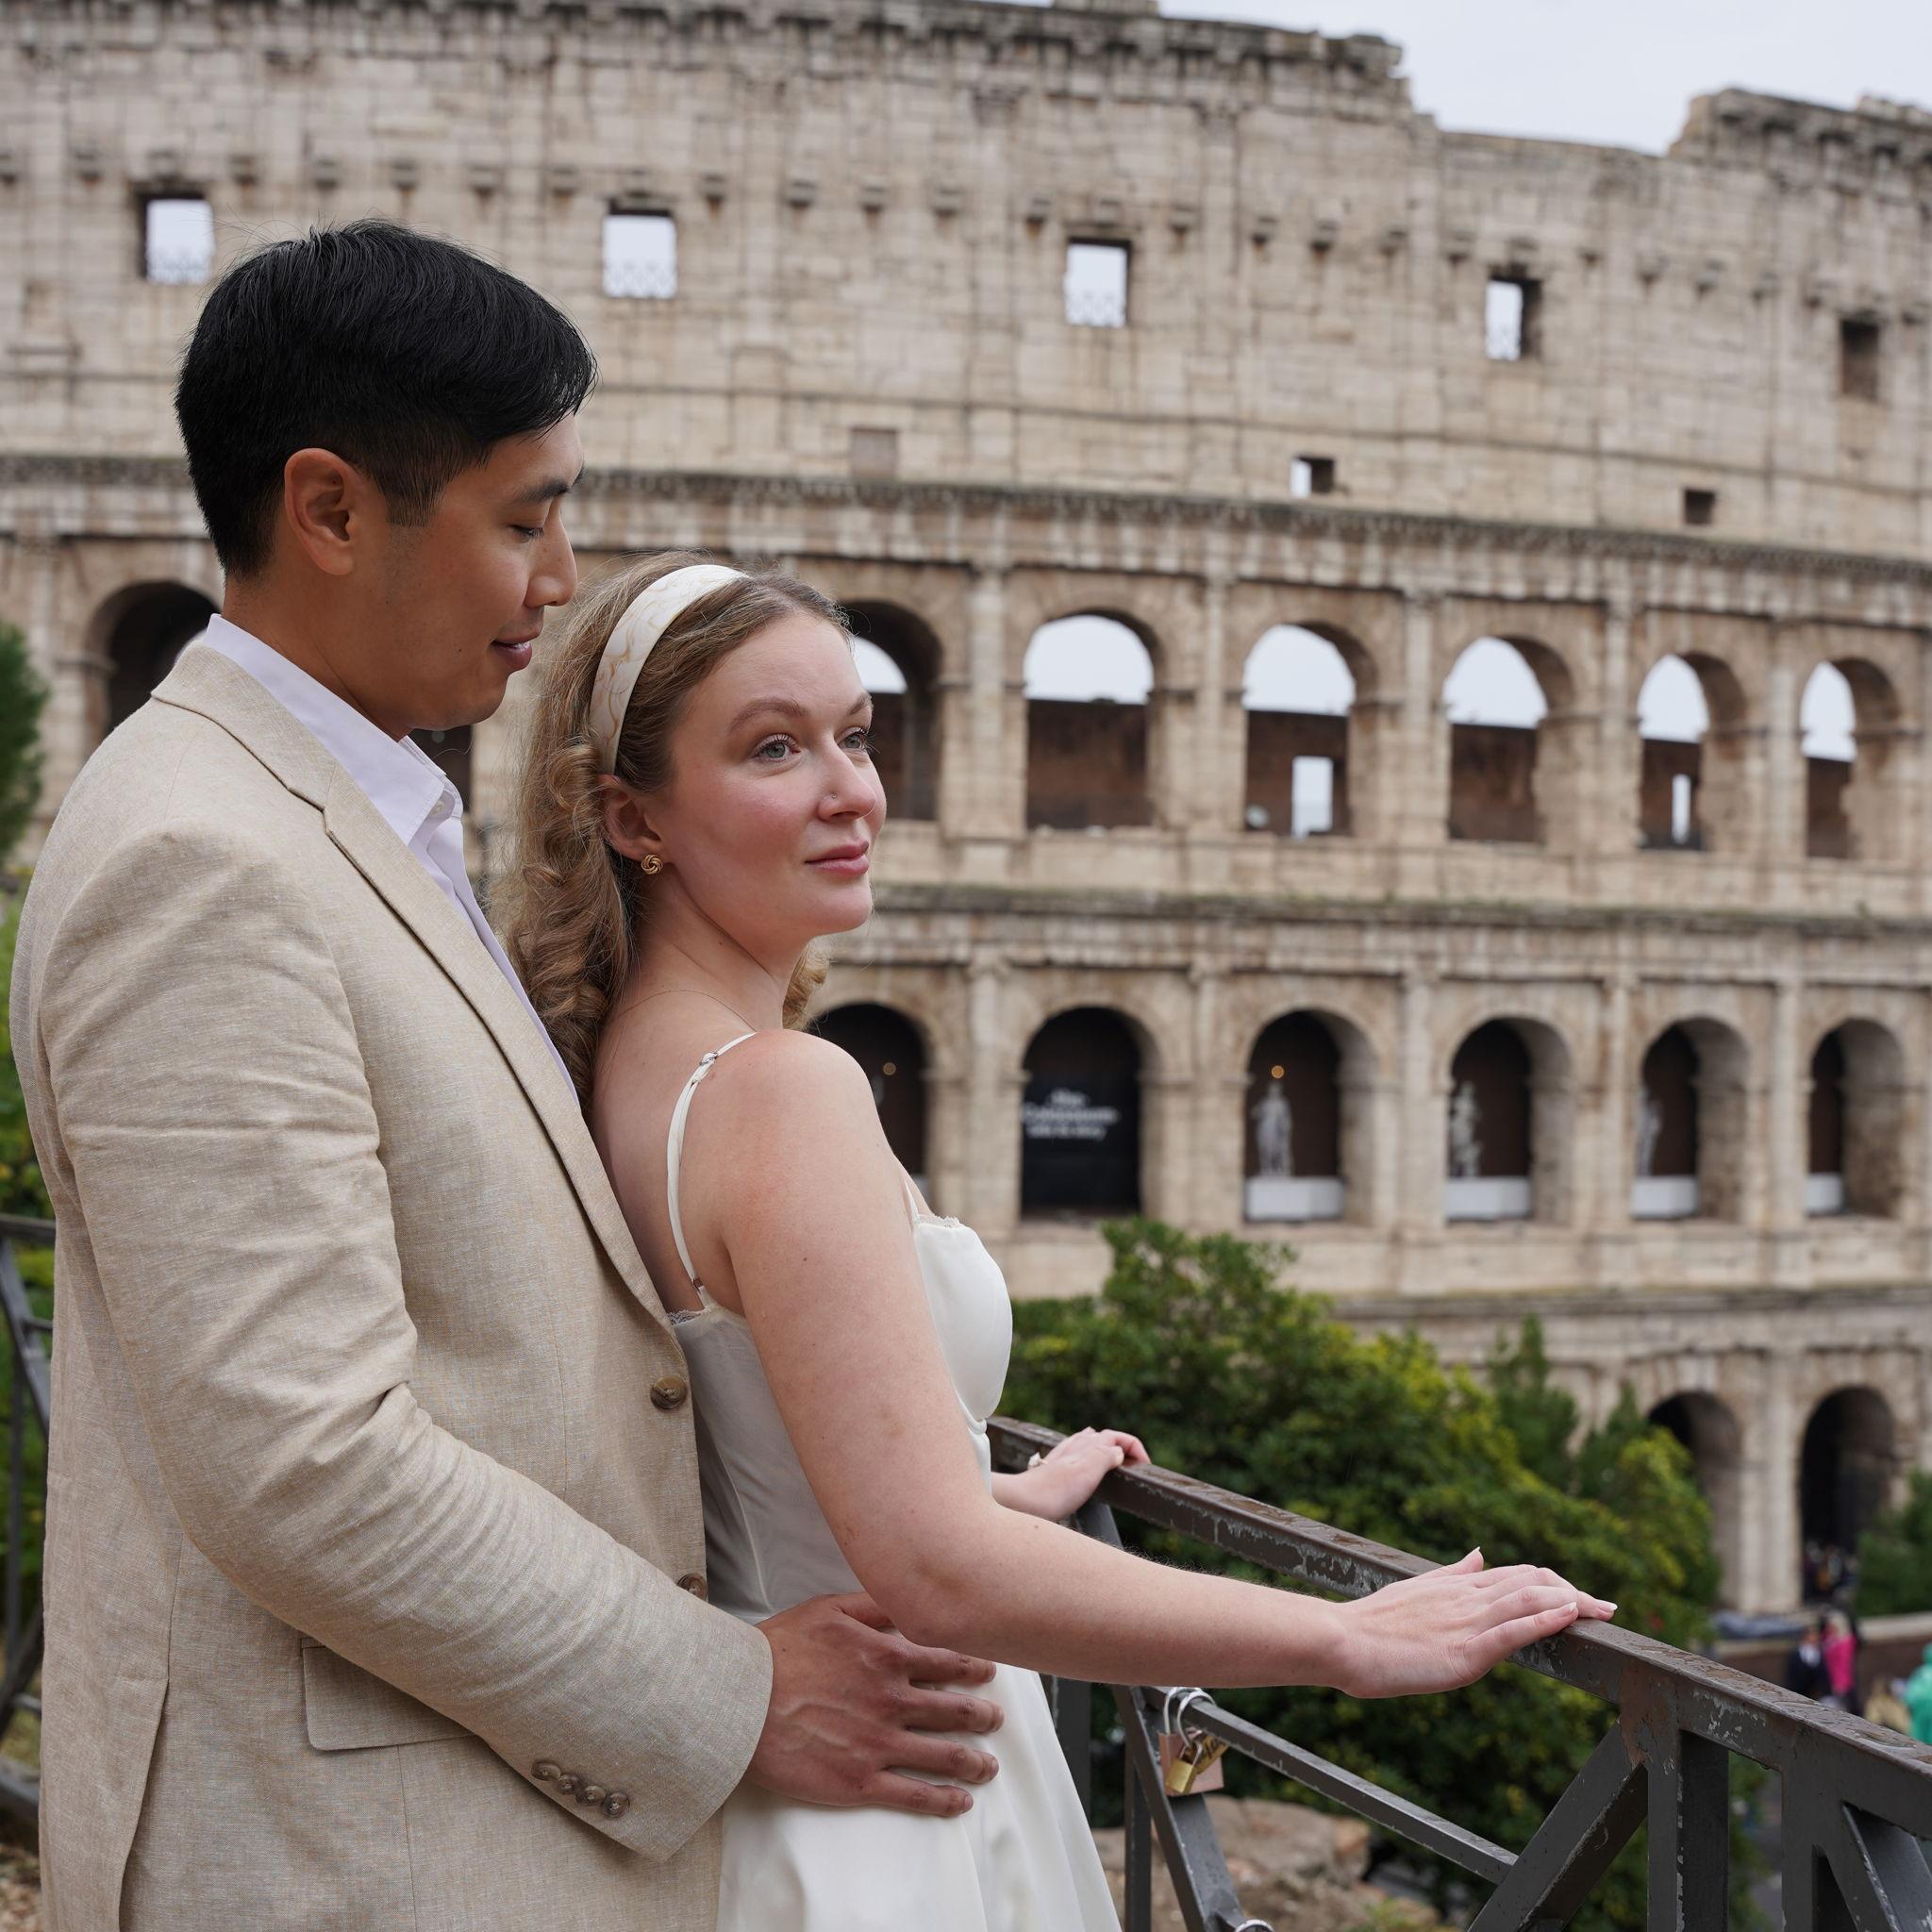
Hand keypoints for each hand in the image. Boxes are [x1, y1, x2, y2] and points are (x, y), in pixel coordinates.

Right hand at [747, 1592, 1004, 1816]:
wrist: (740, 1701)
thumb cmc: (779, 1651)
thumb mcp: (829, 1610)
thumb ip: (874, 1605)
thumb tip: (908, 1598)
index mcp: (886, 1657)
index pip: (946, 1661)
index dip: (974, 1667)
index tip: (990, 1672)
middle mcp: (891, 1700)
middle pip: (952, 1709)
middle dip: (981, 1714)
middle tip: (996, 1719)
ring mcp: (878, 1743)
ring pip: (942, 1754)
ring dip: (972, 1760)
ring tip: (988, 1764)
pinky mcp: (860, 1781)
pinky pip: (913, 1794)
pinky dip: (942, 1799)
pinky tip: (959, 1802)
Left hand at [1005, 1428, 1148, 1520]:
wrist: (1023, 1502)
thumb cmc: (1056, 1489)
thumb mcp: (1088, 1470)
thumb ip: (1106, 1455)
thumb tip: (1118, 1450)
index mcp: (1088, 1444)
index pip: (1119, 1436)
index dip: (1136, 1448)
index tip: (1145, 1467)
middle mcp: (1076, 1445)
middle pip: (1105, 1437)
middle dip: (1122, 1446)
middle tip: (1133, 1465)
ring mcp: (1064, 1456)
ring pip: (1089, 1444)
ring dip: (1105, 1450)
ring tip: (1115, 1463)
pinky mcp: (1054, 1469)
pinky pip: (1076, 1456)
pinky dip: (1088, 1459)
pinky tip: (1084, 1469)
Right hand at [1328, 1550, 1617, 1698]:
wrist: (1341, 1640)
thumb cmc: (1371, 1623)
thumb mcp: (1417, 1590)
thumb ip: (1452, 1573)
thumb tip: (1479, 1552)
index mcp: (1456, 1586)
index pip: (1516, 1575)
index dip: (1553, 1582)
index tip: (1579, 1595)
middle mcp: (1467, 1597)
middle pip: (1533, 1582)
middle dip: (1575, 1593)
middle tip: (1607, 1608)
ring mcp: (1467, 1622)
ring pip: (1529, 1600)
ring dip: (1573, 1603)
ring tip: (1603, 1611)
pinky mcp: (1464, 1650)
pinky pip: (1513, 1631)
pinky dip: (1546, 1620)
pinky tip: (1570, 1616)